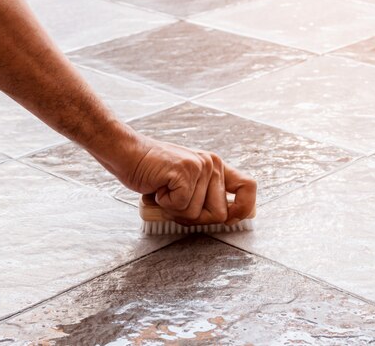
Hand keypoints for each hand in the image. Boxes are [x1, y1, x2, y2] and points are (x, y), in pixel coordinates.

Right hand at [114, 136, 256, 225]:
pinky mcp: (185, 172)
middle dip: (195, 218)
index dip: (244, 208)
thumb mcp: (186, 182)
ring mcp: (200, 167)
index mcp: (216, 167)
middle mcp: (212, 165)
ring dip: (175, 211)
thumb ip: (205, 197)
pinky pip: (181, 207)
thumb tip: (226, 219)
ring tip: (164, 192)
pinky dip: (164, 205)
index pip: (248, 187)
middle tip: (176, 203)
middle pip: (220, 214)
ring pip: (197, 214)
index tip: (231, 220)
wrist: (126, 153)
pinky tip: (158, 188)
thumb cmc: (153, 172)